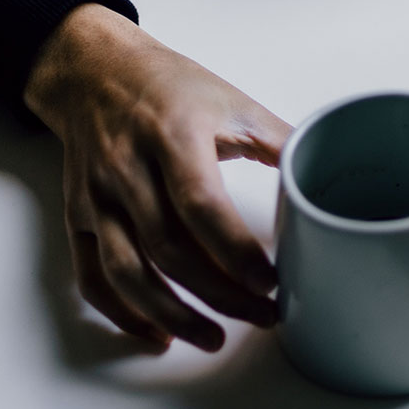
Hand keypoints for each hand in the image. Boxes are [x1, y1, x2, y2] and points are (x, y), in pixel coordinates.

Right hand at [22, 4, 289, 350]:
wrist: (94, 70)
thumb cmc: (171, 86)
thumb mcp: (234, 101)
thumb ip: (281, 141)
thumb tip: (329, 174)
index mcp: (173, 136)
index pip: (201, 205)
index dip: (235, 251)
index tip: (271, 281)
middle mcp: (128, 169)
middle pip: (169, 249)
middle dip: (220, 293)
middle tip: (264, 315)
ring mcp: (98, 197)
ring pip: (127, 272)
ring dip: (172, 314)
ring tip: (215, 338)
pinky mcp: (79, 216)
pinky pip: (92, 276)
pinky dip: (123, 313)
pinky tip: (158, 334)